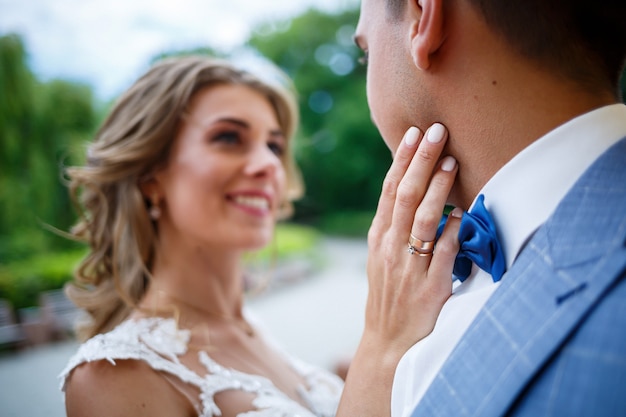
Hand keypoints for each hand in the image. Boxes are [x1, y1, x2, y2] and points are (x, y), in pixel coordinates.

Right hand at [364, 123, 460, 352]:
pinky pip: (445, 251)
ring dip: (438, 187)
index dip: (401, 160)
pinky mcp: (431, 284)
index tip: (412, 133)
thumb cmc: (389, 296)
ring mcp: (410, 265)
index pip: (390, 191)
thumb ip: (396, 227)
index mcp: (379, 238)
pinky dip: (453, 228)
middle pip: (405, 195)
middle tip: (435, 131)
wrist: (388, 342)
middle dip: (420, 160)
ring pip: (423, 218)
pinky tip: (463, 210)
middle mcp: (391, 247)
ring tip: (450, 160)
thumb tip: (417, 193)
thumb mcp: (383, 258)